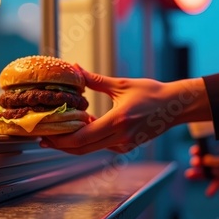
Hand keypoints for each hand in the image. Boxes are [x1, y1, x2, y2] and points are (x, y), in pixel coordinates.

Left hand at [40, 67, 210, 154]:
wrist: (174, 106)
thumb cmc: (151, 93)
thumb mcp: (122, 84)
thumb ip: (95, 80)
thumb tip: (75, 68)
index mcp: (118, 121)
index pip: (82, 138)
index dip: (60, 139)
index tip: (45, 134)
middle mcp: (120, 137)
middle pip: (82, 149)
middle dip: (61, 145)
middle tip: (43, 137)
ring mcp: (125, 144)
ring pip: (91, 149)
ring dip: (73, 143)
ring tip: (57, 132)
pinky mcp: (127, 146)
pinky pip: (102, 146)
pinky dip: (89, 140)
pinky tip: (82, 128)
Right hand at [185, 136, 218, 195]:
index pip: (208, 148)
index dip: (199, 149)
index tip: (195, 150)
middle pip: (203, 161)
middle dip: (196, 161)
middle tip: (195, 162)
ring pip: (205, 173)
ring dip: (197, 174)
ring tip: (190, 175)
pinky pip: (216, 186)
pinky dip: (211, 189)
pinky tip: (209, 193)